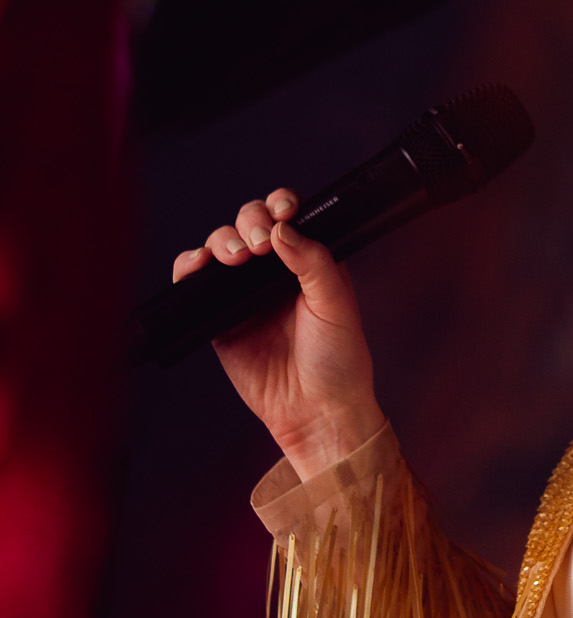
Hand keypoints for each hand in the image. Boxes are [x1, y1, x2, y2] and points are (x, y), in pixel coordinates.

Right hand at [172, 188, 384, 483]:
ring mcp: (244, 294)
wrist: (316, 412)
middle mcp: (275, 271)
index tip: (282, 212)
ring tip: (233, 258)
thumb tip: (282, 229)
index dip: (280, 205)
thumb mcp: (337, 304)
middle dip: (249, 221)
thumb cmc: (339, 360)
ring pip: (222, 246)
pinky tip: (197, 265)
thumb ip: (313, 262)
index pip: (288, 216)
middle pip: (250, 223)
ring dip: (221, 240)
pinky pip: (196, 284)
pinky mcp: (219, 319)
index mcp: (309, 260)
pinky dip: (189, 266)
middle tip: (257, 246)